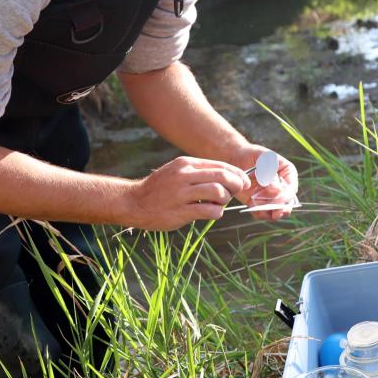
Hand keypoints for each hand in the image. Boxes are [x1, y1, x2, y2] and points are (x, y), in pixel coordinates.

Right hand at [124, 156, 251, 230]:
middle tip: (237, 192)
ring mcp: (182, 193)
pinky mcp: (181, 211)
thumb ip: (198, 173)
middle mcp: (184, 175)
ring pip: (218, 192)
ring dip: (225, 199)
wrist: (134, 202)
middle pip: (222, 176)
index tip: (243, 181)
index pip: (219, 165)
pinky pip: (209, 211)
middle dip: (236, 184)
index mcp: (185, 164)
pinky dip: (217, 213)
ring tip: (219, 204)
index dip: (236, 173)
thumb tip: (225, 177)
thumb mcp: (176, 172)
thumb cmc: (159, 189)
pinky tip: (212, 213)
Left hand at [233, 146, 297, 220]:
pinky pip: (263, 213)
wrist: (238, 158)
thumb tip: (276, 189)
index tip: (281, 199)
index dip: (287, 196)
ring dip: (270, 213)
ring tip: (262, 210)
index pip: (291, 188)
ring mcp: (271, 197)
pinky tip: (253, 208)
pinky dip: (259, 213)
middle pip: (287, 203)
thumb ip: (271, 173)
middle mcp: (282, 188)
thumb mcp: (264, 159)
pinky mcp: (260, 203)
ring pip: (276, 211)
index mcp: (288, 174)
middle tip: (276, 212)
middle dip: (282, 208)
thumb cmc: (253, 155)